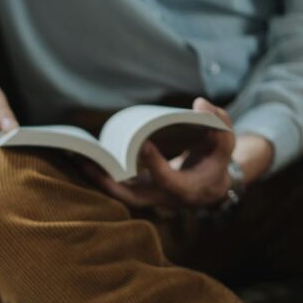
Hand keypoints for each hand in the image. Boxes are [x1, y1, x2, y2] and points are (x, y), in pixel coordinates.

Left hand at [84, 98, 235, 208]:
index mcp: (185, 189)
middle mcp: (162, 199)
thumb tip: (199, 104)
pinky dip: (99, 176)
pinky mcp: (138, 192)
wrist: (210, 189)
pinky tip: (84, 158)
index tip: (142, 144)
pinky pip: (115, 187)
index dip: (154, 163)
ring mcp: (148, 198)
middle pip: (131, 196)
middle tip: (90, 161)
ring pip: (118, 194)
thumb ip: (219, 122)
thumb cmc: (216, 162)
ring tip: (78, 157)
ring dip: (96, 178)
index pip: (166, 178)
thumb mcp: (225, 143)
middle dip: (108, 181)